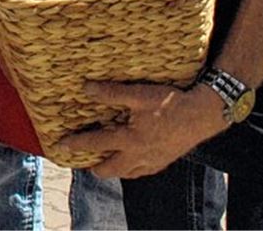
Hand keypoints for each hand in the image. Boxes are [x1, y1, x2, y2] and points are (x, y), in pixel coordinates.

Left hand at [52, 80, 224, 178]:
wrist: (201, 115)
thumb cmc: (170, 102)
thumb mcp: (138, 94)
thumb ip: (111, 93)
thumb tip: (86, 89)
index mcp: (129, 140)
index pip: (96, 143)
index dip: (76, 144)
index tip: (61, 145)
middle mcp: (139, 156)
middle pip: (110, 168)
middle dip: (95, 167)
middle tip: (84, 163)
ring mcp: (152, 161)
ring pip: (126, 173)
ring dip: (113, 169)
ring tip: (104, 163)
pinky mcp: (163, 162)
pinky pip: (141, 171)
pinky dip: (130, 169)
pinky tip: (130, 162)